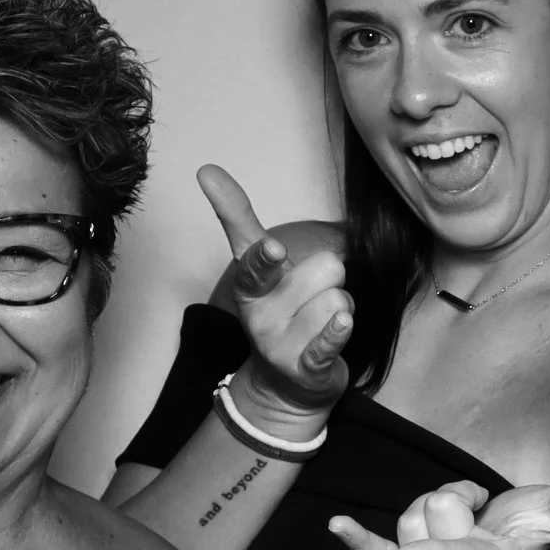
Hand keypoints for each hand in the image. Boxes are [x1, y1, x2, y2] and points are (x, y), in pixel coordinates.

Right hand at [198, 163, 351, 422]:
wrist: (287, 381)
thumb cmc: (282, 311)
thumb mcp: (258, 265)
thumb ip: (239, 218)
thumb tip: (207, 168)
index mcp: (250, 287)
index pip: (255, 266)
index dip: (268, 259)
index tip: (274, 249)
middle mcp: (261, 316)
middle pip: (327, 270)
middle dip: (332, 281)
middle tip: (314, 300)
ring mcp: (282, 345)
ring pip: (339, 300)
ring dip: (342, 309)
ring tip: (322, 324)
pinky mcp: (306, 368)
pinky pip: (331, 339)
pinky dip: (339, 330)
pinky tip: (342, 324)